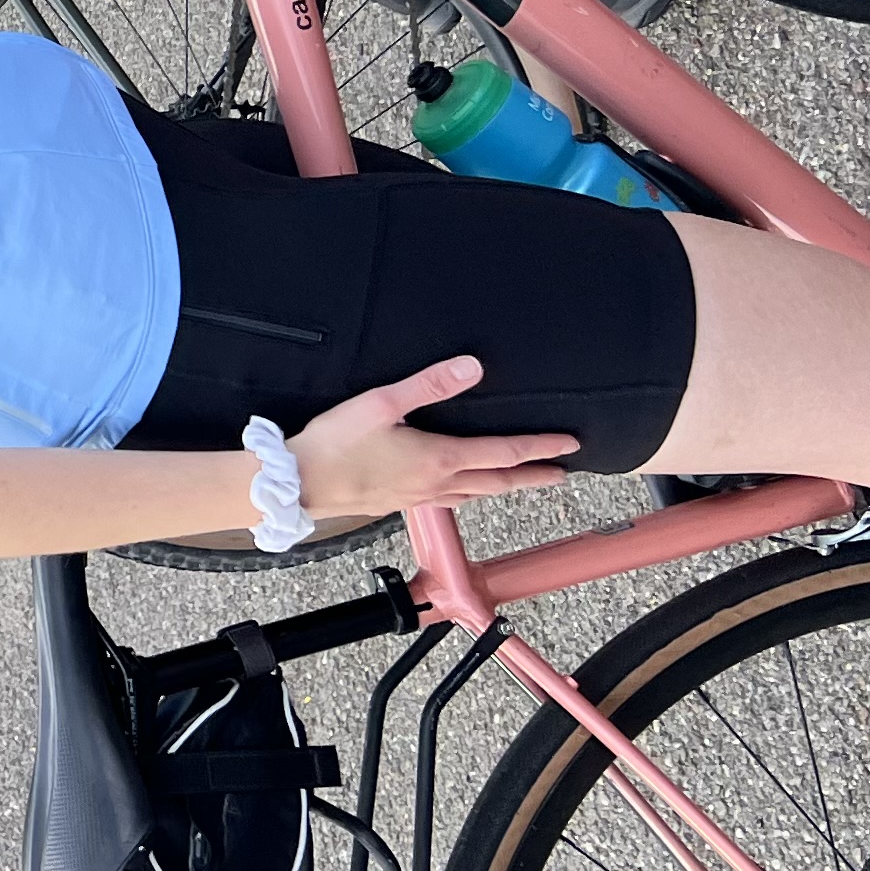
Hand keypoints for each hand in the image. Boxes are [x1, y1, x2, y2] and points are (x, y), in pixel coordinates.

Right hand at [289, 356, 579, 520]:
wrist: (300, 482)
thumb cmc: (335, 443)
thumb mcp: (381, 402)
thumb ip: (429, 384)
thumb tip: (473, 367)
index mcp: (439, 457)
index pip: (504, 453)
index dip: (540, 448)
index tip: (569, 446)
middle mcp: (437, 483)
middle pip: (498, 482)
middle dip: (533, 476)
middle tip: (561, 474)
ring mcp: (418, 497)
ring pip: (475, 496)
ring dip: (504, 488)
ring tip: (519, 483)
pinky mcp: (398, 502)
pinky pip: (449, 501)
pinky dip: (470, 495)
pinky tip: (462, 492)